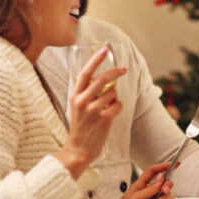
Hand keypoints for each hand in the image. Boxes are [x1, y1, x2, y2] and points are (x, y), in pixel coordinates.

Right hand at [57, 47, 126, 177]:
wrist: (78, 149)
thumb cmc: (81, 127)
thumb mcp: (77, 106)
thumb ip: (87, 92)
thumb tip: (104, 78)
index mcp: (75, 96)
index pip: (85, 73)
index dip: (95, 60)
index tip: (104, 49)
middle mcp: (82, 101)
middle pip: (103, 79)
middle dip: (116, 72)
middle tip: (124, 69)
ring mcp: (93, 110)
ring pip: (113, 93)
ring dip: (114, 98)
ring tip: (106, 108)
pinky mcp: (104, 118)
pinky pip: (118, 105)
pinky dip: (117, 108)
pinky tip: (110, 115)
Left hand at [107, 163, 175, 198]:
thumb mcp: (136, 198)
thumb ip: (151, 188)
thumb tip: (161, 178)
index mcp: (141, 185)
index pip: (153, 172)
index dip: (163, 166)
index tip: (172, 164)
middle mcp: (149, 193)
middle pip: (166, 184)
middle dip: (167, 188)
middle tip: (164, 191)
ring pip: (169, 197)